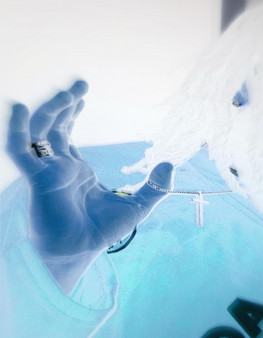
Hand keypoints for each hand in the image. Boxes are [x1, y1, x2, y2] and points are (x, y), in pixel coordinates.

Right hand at [6, 81, 173, 293]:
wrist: (79, 253)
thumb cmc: (100, 233)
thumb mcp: (138, 206)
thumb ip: (155, 186)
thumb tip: (170, 164)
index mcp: (76, 170)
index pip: (67, 135)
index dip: (72, 114)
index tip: (81, 96)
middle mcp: (59, 167)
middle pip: (56, 127)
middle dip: (65, 105)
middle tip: (80, 84)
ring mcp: (48, 172)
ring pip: (41, 133)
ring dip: (51, 110)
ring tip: (66, 93)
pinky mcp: (39, 180)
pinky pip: (21, 151)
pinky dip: (17, 130)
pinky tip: (18, 109)